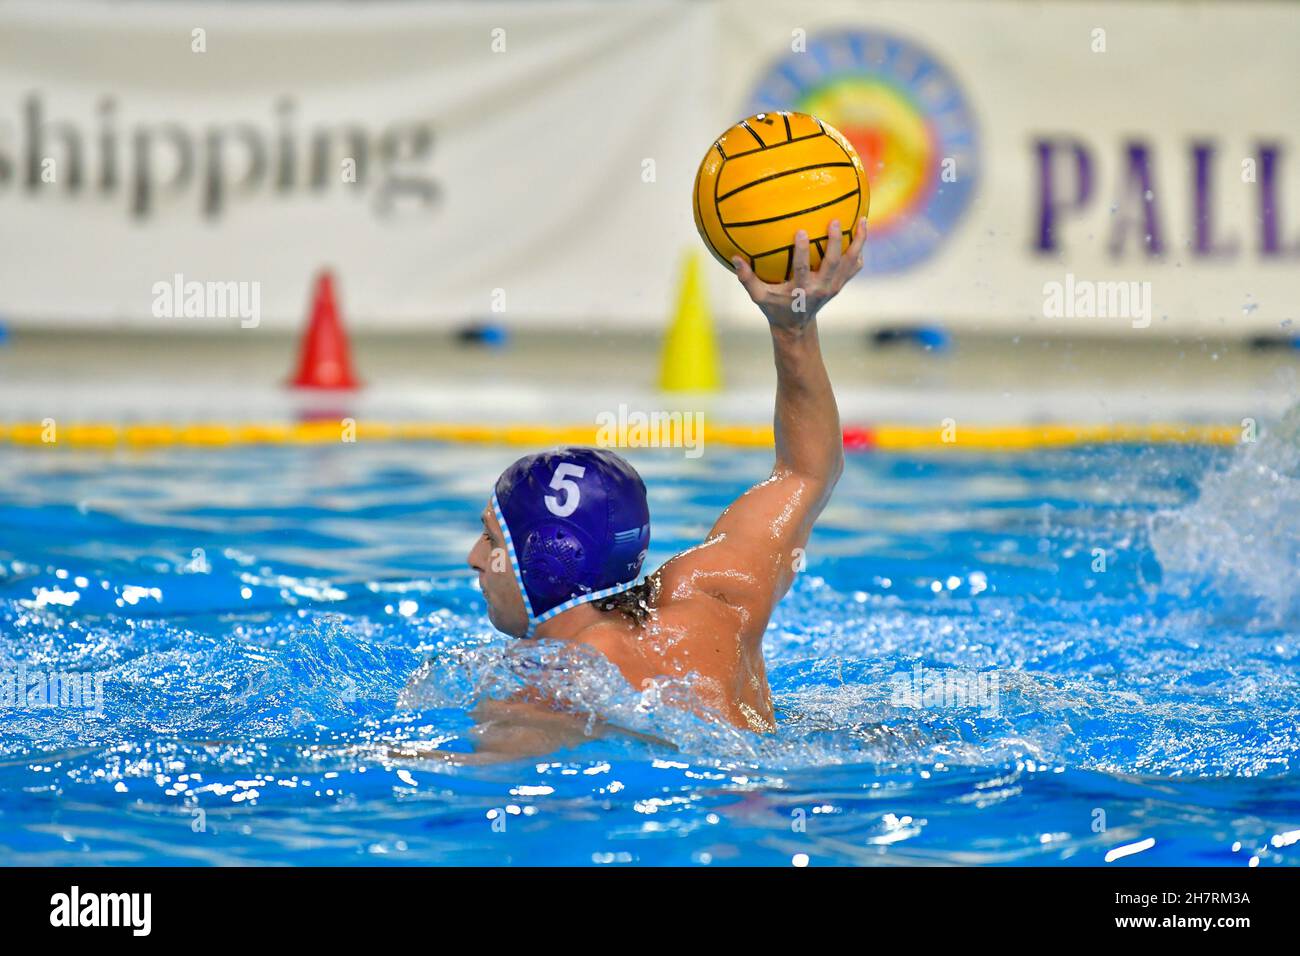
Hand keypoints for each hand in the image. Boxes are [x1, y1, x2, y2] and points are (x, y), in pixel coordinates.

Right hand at [732, 217, 866, 331]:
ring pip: (849, 263)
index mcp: (800, 289)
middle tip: (835, 220)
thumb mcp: (759, 297)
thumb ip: (746, 279)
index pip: (802, 268)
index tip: (801, 231)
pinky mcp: (840, 285)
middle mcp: (820, 288)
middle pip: (832, 263)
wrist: (797, 326)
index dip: (803, 251)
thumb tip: (733, 258)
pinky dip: (858, 252)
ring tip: (863, 220)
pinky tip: (861, 233)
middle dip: (835, 242)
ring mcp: (833, 287)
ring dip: (858, 242)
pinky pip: (854, 267)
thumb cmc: (775, 307)